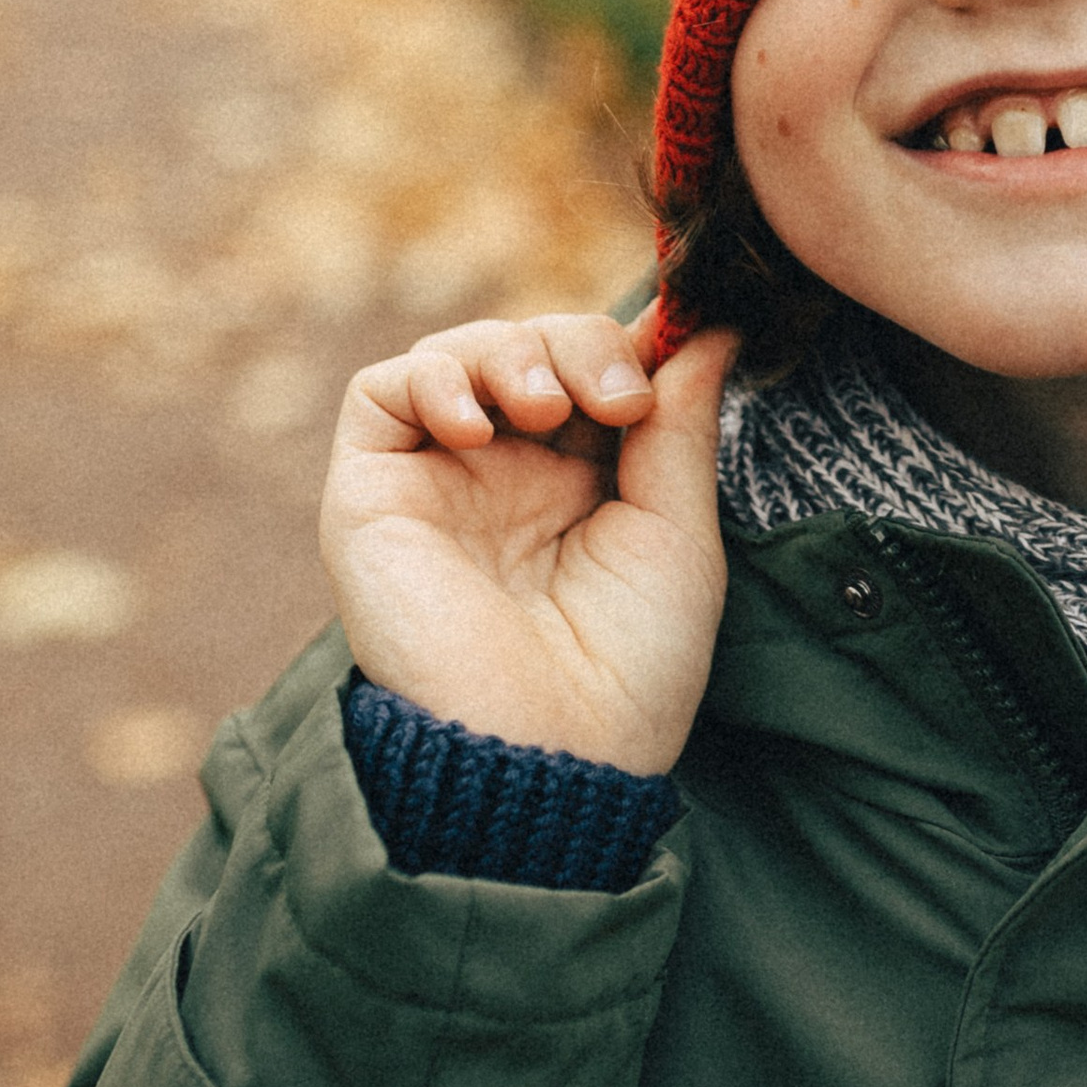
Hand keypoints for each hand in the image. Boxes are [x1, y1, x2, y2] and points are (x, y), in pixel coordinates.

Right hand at [321, 313, 734, 772]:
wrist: (548, 756)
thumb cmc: (627, 670)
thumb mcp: (676, 533)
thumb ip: (680, 426)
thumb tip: (714, 329)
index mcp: (581, 483)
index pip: (592, 366)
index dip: (627, 341)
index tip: (674, 343)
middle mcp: (505, 475)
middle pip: (531, 344)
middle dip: (578, 341)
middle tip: (615, 398)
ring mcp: (438, 482)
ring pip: (456, 353)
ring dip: (510, 351)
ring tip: (547, 407)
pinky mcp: (371, 497)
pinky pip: (378, 394)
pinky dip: (431, 379)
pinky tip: (478, 427)